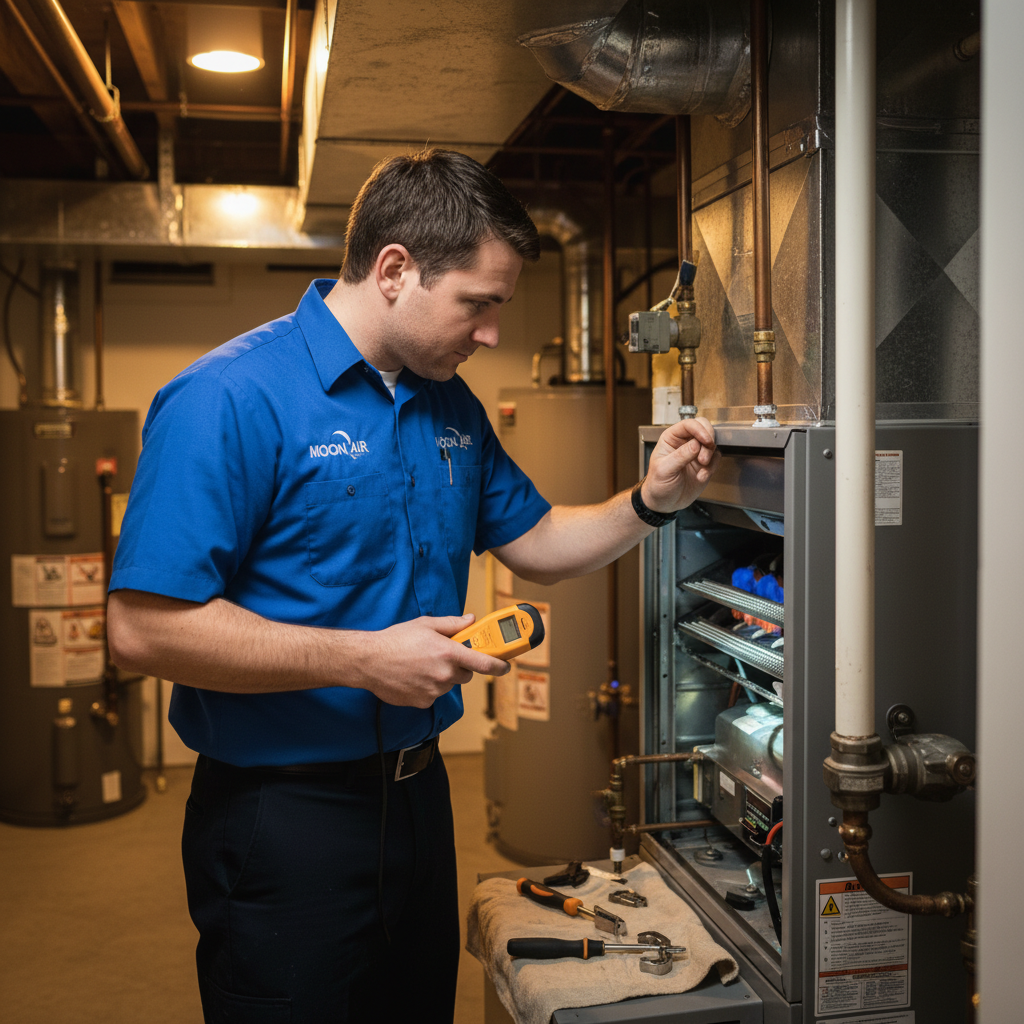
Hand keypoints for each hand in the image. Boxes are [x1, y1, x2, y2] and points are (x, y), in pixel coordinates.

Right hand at [359, 614, 510, 707]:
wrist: (368, 661)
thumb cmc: (395, 640)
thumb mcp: (426, 625)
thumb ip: (452, 624)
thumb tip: (470, 620)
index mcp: (448, 653)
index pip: (484, 663)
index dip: (499, 665)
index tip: (505, 666)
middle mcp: (444, 674)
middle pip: (466, 675)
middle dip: (460, 666)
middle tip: (444, 656)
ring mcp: (434, 690)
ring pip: (449, 685)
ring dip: (442, 676)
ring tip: (421, 664)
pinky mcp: (423, 702)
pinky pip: (434, 694)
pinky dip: (428, 687)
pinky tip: (414, 676)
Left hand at [642, 416, 719, 512]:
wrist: (664, 503)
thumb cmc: (657, 485)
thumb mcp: (665, 470)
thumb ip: (680, 456)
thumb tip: (696, 444)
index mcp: (671, 438)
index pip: (688, 425)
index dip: (699, 429)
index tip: (706, 440)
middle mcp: (684, 442)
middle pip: (703, 428)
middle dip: (708, 440)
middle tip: (705, 455)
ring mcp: (696, 453)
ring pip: (711, 443)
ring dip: (710, 455)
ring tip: (702, 467)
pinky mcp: (704, 464)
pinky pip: (715, 459)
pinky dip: (712, 467)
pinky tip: (702, 476)